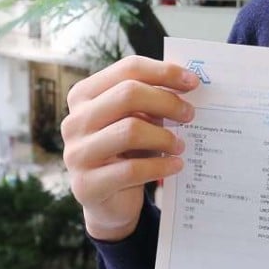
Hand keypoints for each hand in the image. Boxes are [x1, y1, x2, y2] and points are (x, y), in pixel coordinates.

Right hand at [61, 56, 199, 240]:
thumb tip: (187, 81)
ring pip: (130, 131)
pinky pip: (131, 170)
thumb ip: (151, 98)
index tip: (193, 82)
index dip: (164, 72)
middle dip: (166, 101)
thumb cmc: (127, 150)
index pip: (128, 69)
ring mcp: (76, 154)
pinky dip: (160, 166)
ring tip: (181, 145)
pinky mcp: (87, 185)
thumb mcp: (136, 119)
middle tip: (189, 114)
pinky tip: (176, 165)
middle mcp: (74, 121)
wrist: (111, 200)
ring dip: (164, 136)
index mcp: (84, 95)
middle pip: (128, 94)